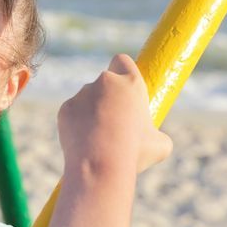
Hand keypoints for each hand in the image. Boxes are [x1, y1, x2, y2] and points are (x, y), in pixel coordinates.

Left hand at [57, 54, 172, 183]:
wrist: (99, 165)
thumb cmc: (134, 153)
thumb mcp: (160, 145)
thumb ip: (155, 133)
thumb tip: (153, 138)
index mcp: (131, 83)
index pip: (122, 61)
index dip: (122, 70)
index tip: (123, 86)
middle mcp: (106, 81)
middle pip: (105, 82)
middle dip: (108, 97)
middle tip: (114, 122)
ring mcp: (83, 93)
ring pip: (87, 99)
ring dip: (92, 112)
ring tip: (99, 140)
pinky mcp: (66, 107)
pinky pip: (73, 113)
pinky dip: (77, 124)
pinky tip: (84, 142)